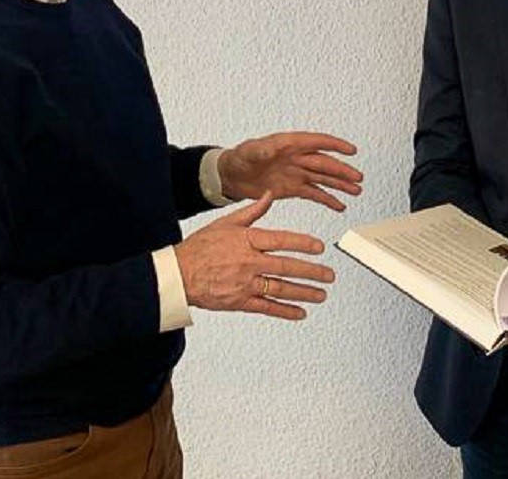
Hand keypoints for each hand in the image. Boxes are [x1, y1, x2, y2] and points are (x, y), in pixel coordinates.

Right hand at [175, 193, 334, 319]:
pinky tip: (300, 312)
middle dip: (312, 271)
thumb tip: (269, 195)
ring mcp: (244, 284)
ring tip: (321, 294)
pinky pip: (267, 308)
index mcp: (246, 240)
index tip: (319, 247)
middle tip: (329, 274)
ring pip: (280, 288)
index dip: (303, 243)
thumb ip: (253, 210)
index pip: (281, 240)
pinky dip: (285, 311)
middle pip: (286, 267)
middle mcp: (248, 262)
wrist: (178, 275)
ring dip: (304, 292)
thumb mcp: (226, 222)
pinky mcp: (239, 302)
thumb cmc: (200, 247)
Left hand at [218, 131, 362, 210]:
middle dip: (341, 171)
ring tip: (356, 190)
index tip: (350, 150)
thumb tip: (270, 148)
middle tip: (357, 177)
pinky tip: (339, 205)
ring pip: (323, 179)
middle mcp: (297, 158)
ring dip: (340, 185)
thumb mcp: (249, 151)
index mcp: (289, 144)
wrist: (232, 176)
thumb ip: (261, 150)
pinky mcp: (293, 189)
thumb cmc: (239, 158)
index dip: (334, 145)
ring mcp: (297, 174)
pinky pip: (314, 194)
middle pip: (324, 163)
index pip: (317, 142)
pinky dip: (327, 200)